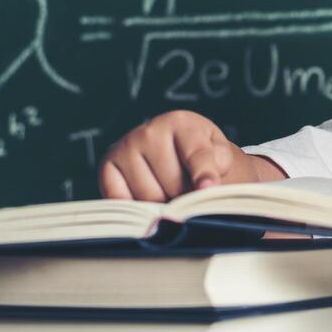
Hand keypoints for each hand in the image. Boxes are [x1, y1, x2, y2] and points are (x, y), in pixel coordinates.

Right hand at [98, 110, 280, 200]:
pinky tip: (148, 196)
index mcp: (184, 124)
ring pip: (148, 197)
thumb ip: (218, 172)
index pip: (196, 154)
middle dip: (185, 196)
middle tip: (190, 190)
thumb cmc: (208, 163)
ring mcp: (126, 146)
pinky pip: (121, 201)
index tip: (208, 187)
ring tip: (170, 190)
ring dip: (163, 204)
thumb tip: (205, 189)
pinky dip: (136, 208)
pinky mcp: (108, 165)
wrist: (182, 159)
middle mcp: (150, 130)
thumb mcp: (223, 162)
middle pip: (172, 184)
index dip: (204, 174)